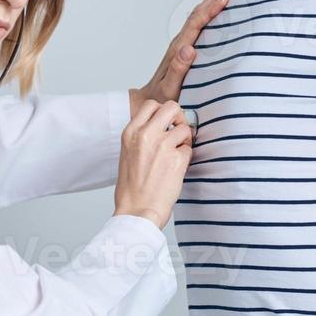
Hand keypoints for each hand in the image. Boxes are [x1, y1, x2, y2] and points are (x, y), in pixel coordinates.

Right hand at [114, 99, 194, 228]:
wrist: (136, 210)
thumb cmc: (131, 187)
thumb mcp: (127, 153)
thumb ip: (141, 136)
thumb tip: (162, 126)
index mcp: (130, 132)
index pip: (151, 105)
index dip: (163, 112)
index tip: (166, 123)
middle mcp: (146, 135)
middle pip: (171, 107)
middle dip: (179, 117)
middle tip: (178, 131)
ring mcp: (162, 146)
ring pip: (184, 128)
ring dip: (184, 140)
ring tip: (176, 154)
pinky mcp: (176, 159)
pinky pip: (189, 149)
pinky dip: (186, 157)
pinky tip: (176, 168)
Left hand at [131, 0, 235, 115]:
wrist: (148, 101)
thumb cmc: (162, 98)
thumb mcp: (169, 87)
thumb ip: (178, 69)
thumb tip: (189, 49)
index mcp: (179, 49)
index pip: (196, 24)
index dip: (211, 10)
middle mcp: (181, 42)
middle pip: (198, 13)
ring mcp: (183, 43)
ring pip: (199, 16)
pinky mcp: (187, 47)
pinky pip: (200, 25)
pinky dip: (210, 12)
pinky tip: (217, 8)